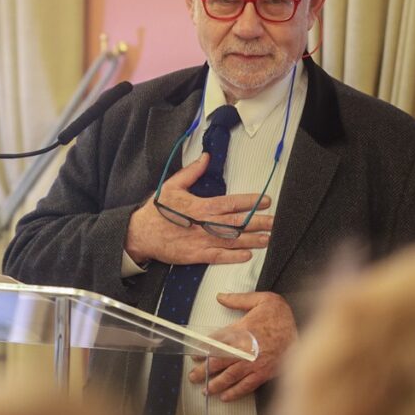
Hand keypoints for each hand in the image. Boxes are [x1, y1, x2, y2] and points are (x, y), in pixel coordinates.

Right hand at [124, 154, 272, 265]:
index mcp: (201, 206)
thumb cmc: (156, 210)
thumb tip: (205, 157)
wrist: (140, 233)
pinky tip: (247, 256)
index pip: (231, 202)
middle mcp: (205, 224)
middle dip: (258, 222)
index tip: (265, 201)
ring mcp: (201, 240)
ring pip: (231, 240)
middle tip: (274, 222)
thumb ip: (191, 172)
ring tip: (267, 239)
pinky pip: (218, 257)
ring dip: (251, 240)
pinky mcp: (196, 255)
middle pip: (237, 223)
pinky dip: (233, 257)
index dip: (250, 202)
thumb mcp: (172, 185)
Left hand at [188, 291, 296, 400]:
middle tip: (192, 377)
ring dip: (215, 384)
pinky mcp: (264, 374)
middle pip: (218, 362)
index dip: (203, 350)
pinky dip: (234, 393)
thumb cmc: (281, 314)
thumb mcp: (261, 299)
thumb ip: (238, 299)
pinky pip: (246, 386)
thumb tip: (220, 296)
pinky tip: (224, 397)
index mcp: (241, 331)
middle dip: (203, 371)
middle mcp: (244, 350)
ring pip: (229, 377)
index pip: (216, 343)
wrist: (304, 329)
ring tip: (203, 390)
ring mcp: (254, 364)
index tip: (195, 355)